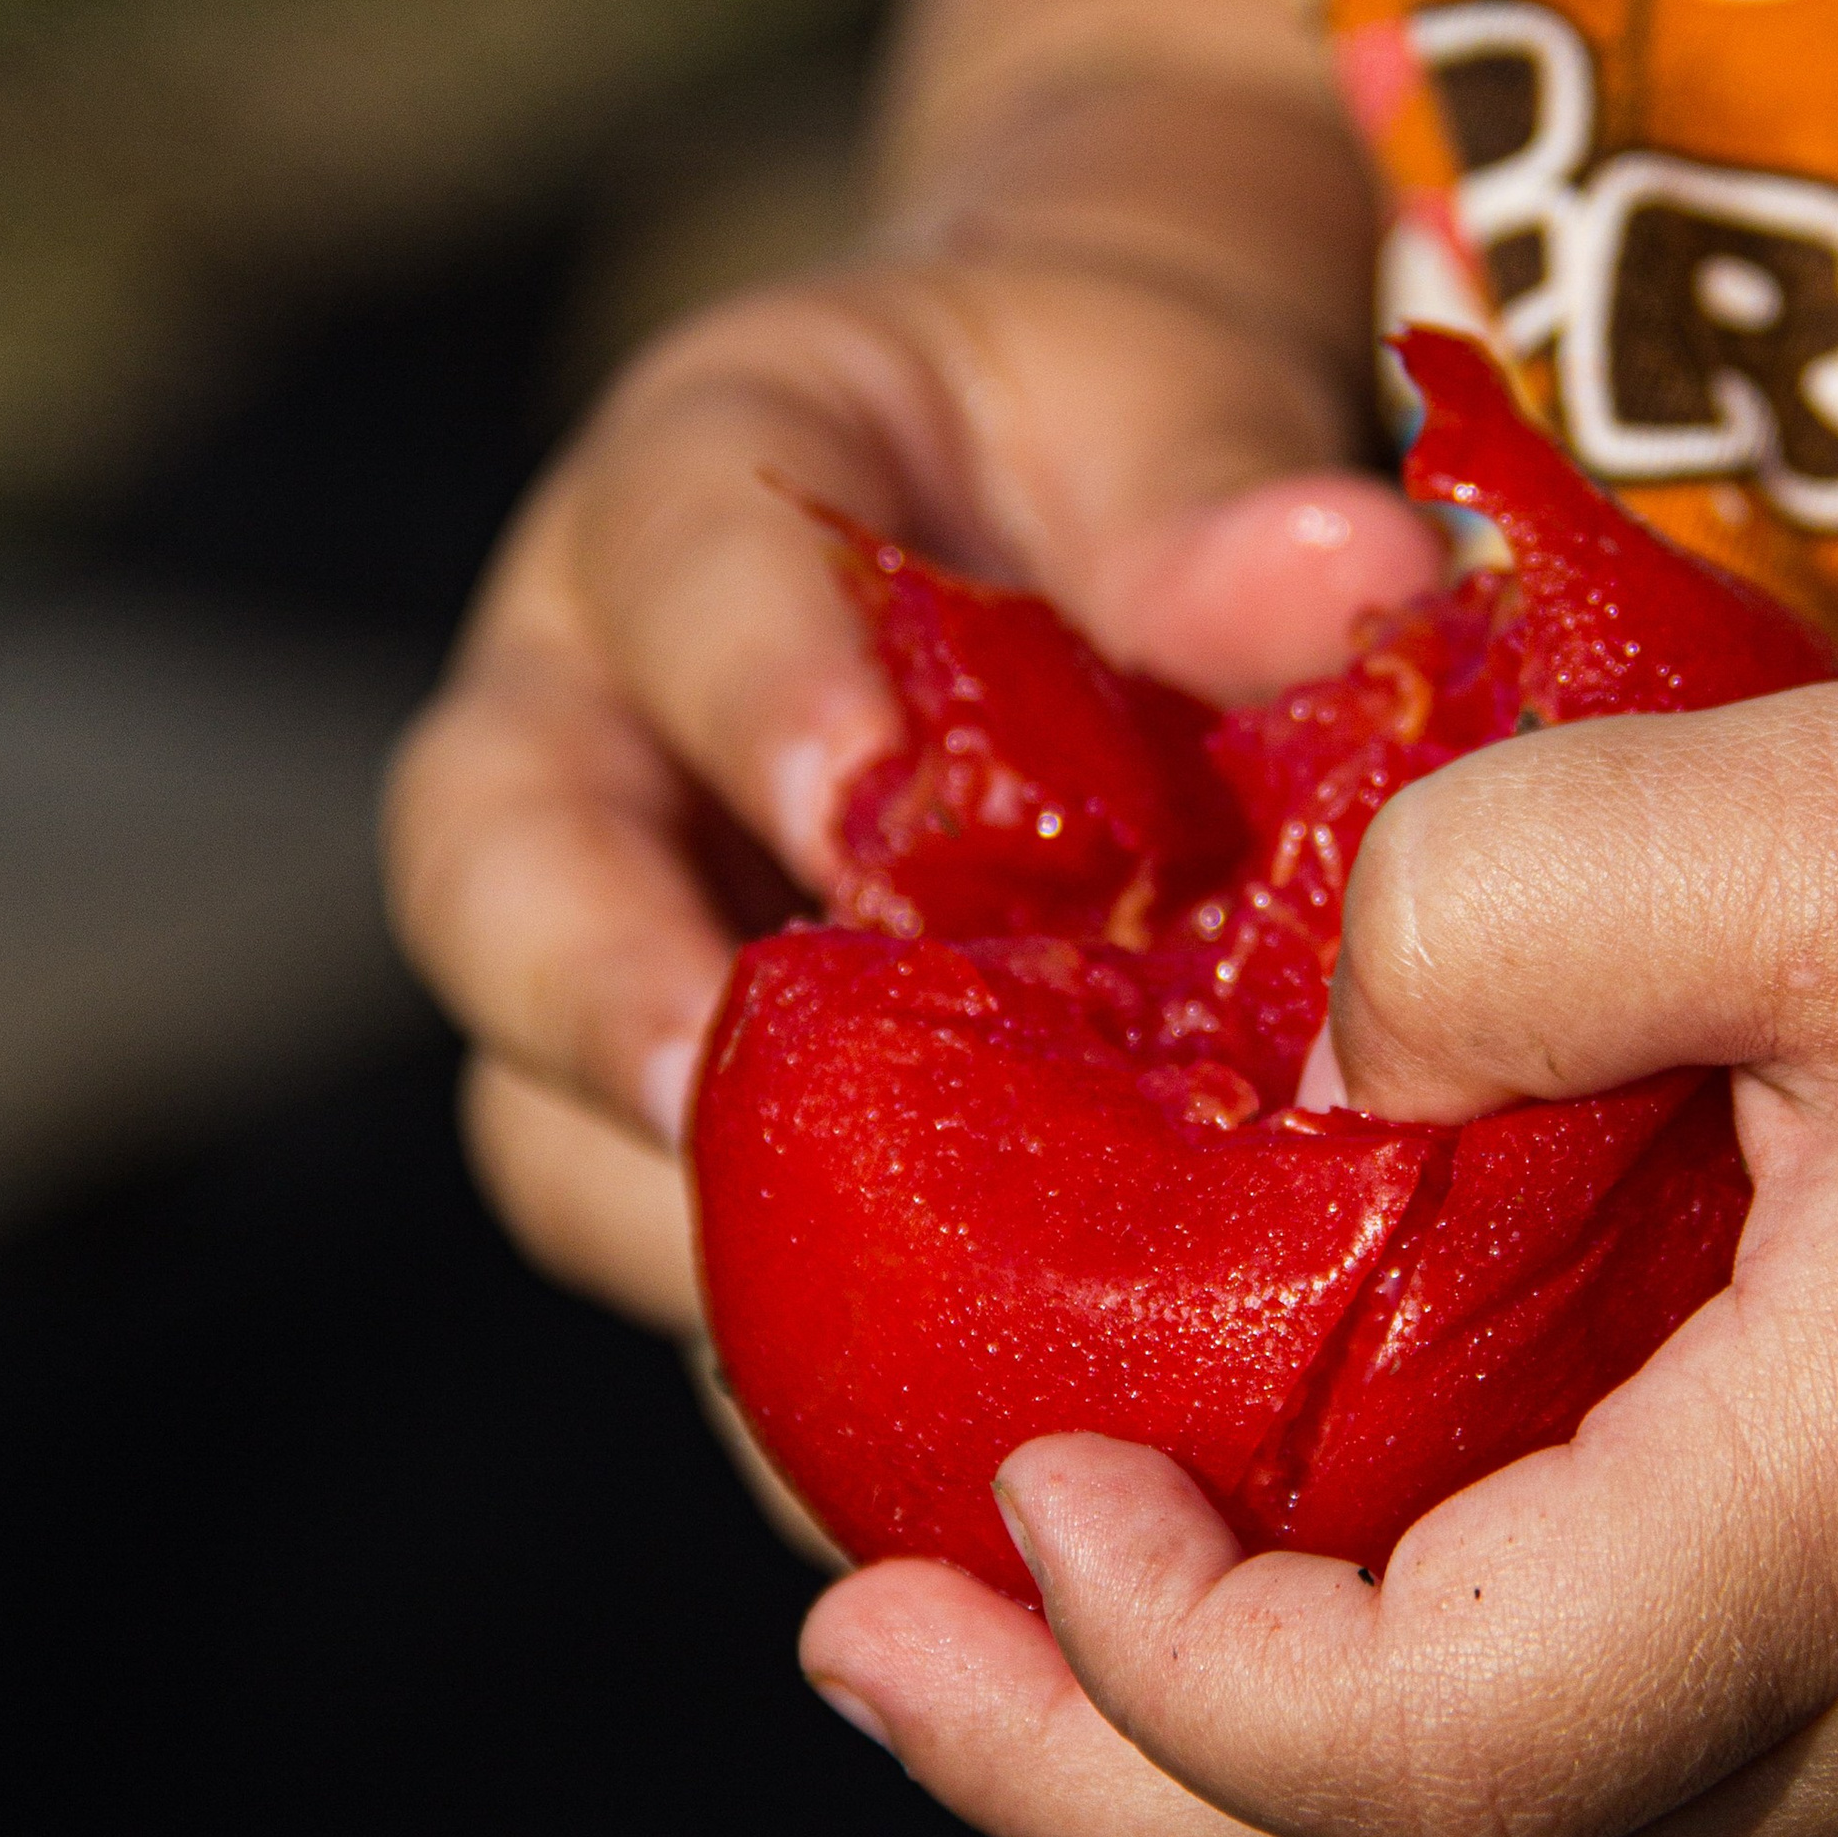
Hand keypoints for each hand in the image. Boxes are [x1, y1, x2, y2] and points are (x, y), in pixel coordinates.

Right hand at [382, 244, 1435, 1329]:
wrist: (1089, 514)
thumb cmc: (1106, 446)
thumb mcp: (1160, 407)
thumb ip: (1216, 503)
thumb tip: (1344, 571)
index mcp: (693, 499)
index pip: (670, 565)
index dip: (746, 686)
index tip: (857, 801)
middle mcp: (589, 720)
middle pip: (493, 865)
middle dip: (602, 995)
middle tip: (726, 1112)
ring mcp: (616, 939)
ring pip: (540, 1101)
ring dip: (684, 1221)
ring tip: (855, 1327)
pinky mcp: (697, 1117)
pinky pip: (684, 1247)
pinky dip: (795, 1346)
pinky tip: (935, 1429)